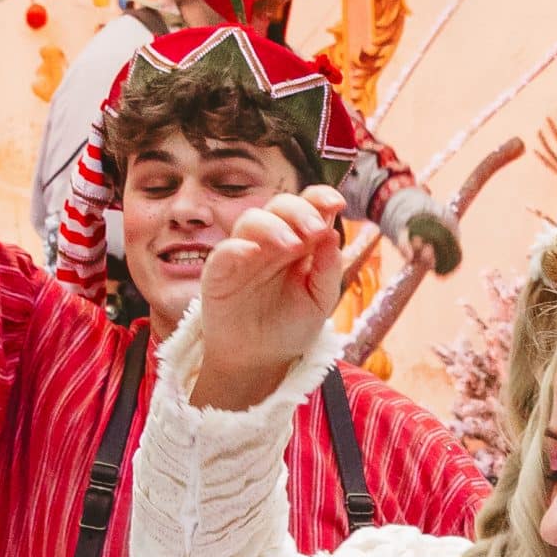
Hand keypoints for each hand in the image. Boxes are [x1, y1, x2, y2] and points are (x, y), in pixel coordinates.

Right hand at [190, 185, 355, 409]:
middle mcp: (271, 240)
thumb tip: (334, 234)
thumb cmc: (291, 325)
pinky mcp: (219, 272)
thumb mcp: (320, 300)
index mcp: (300, 241)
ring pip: (251, 220)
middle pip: (280, 206)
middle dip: (299, 211)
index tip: (336, 203)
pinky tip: (253, 252)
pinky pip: (224, 251)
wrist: (261, 359)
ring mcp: (244, 253)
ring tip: (292, 245)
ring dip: (272, 226)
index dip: (320, 198)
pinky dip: (238, 247)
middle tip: (314, 230)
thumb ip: (328, 269)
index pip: (309, 207)